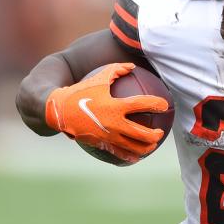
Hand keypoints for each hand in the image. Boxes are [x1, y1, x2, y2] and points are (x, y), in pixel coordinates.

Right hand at [45, 63, 167, 162]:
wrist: (58, 110)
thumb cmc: (80, 91)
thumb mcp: (98, 78)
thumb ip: (116, 70)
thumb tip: (133, 66)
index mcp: (115, 106)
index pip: (141, 104)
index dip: (156, 104)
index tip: (164, 105)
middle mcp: (113, 123)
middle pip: (141, 133)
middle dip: (155, 134)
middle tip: (160, 132)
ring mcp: (107, 136)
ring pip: (132, 147)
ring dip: (146, 147)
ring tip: (152, 145)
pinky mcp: (101, 144)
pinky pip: (118, 153)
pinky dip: (129, 156)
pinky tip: (136, 158)